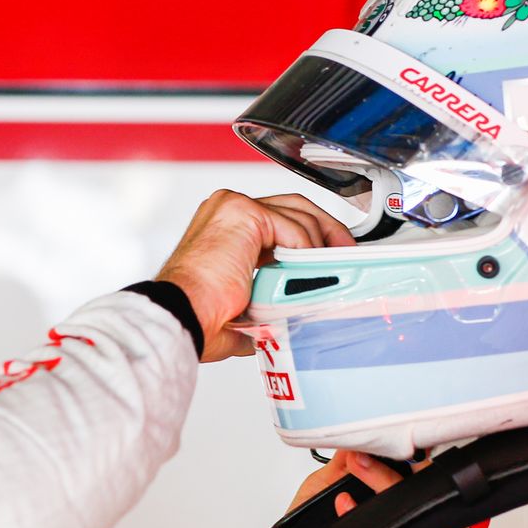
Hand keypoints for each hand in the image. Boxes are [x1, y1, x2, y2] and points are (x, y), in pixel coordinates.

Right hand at [155, 190, 352, 361]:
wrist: (182, 316)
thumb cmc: (198, 315)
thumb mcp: (241, 306)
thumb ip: (265, 304)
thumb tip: (288, 321)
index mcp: (224, 226)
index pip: (278, 218)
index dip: (310, 236)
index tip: (330, 256)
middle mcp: (227, 208)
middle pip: (292, 206)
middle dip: (326, 230)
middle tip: (346, 255)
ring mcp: (234, 206)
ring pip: (298, 214)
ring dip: (321, 244)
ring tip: (335, 269)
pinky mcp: (243, 211)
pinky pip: (292, 226)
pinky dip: (308, 249)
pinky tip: (313, 270)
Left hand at [243, 452, 424, 527]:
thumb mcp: (315, 503)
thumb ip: (338, 471)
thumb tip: (356, 442)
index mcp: (385, 518)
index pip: (410, 481)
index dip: (400, 458)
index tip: (379, 441)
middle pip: (421, 494)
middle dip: (399, 468)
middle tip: (367, 456)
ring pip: (417, 515)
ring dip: (389, 488)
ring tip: (360, 472)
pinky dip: (381, 524)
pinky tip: (350, 510)